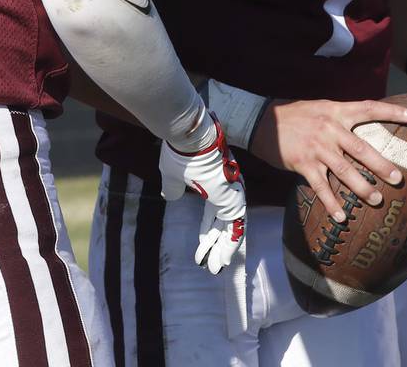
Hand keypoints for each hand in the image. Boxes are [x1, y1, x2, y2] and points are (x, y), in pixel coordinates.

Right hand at [158, 121, 247, 274]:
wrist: (191, 140)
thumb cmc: (181, 154)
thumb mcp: (172, 176)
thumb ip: (173, 188)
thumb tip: (170, 196)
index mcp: (213, 185)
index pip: (213, 214)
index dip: (207, 230)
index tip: (202, 246)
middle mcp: (226, 191)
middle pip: (223, 223)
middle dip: (216, 244)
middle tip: (211, 263)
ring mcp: (232, 195)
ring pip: (231, 228)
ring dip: (223, 249)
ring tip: (216, 267)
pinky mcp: (234, 201)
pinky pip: (236, 229)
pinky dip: (230, 246)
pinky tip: (223, 260)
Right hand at [249, 98, 406, 221]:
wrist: (261, 121)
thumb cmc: (295, 115)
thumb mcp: (321, 108)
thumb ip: (342, 117)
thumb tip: (366, 123)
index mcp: (336, 112)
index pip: (369, 108)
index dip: (391, 112)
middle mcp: (329, 129)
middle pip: (361, 148)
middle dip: (381, 165)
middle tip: (398, 178)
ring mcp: (316, 148)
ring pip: (344, 171)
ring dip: (361, 187)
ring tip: (376, 200)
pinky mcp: (303, 164)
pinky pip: (320, 187)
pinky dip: (331, 203)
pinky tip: (342, 216)